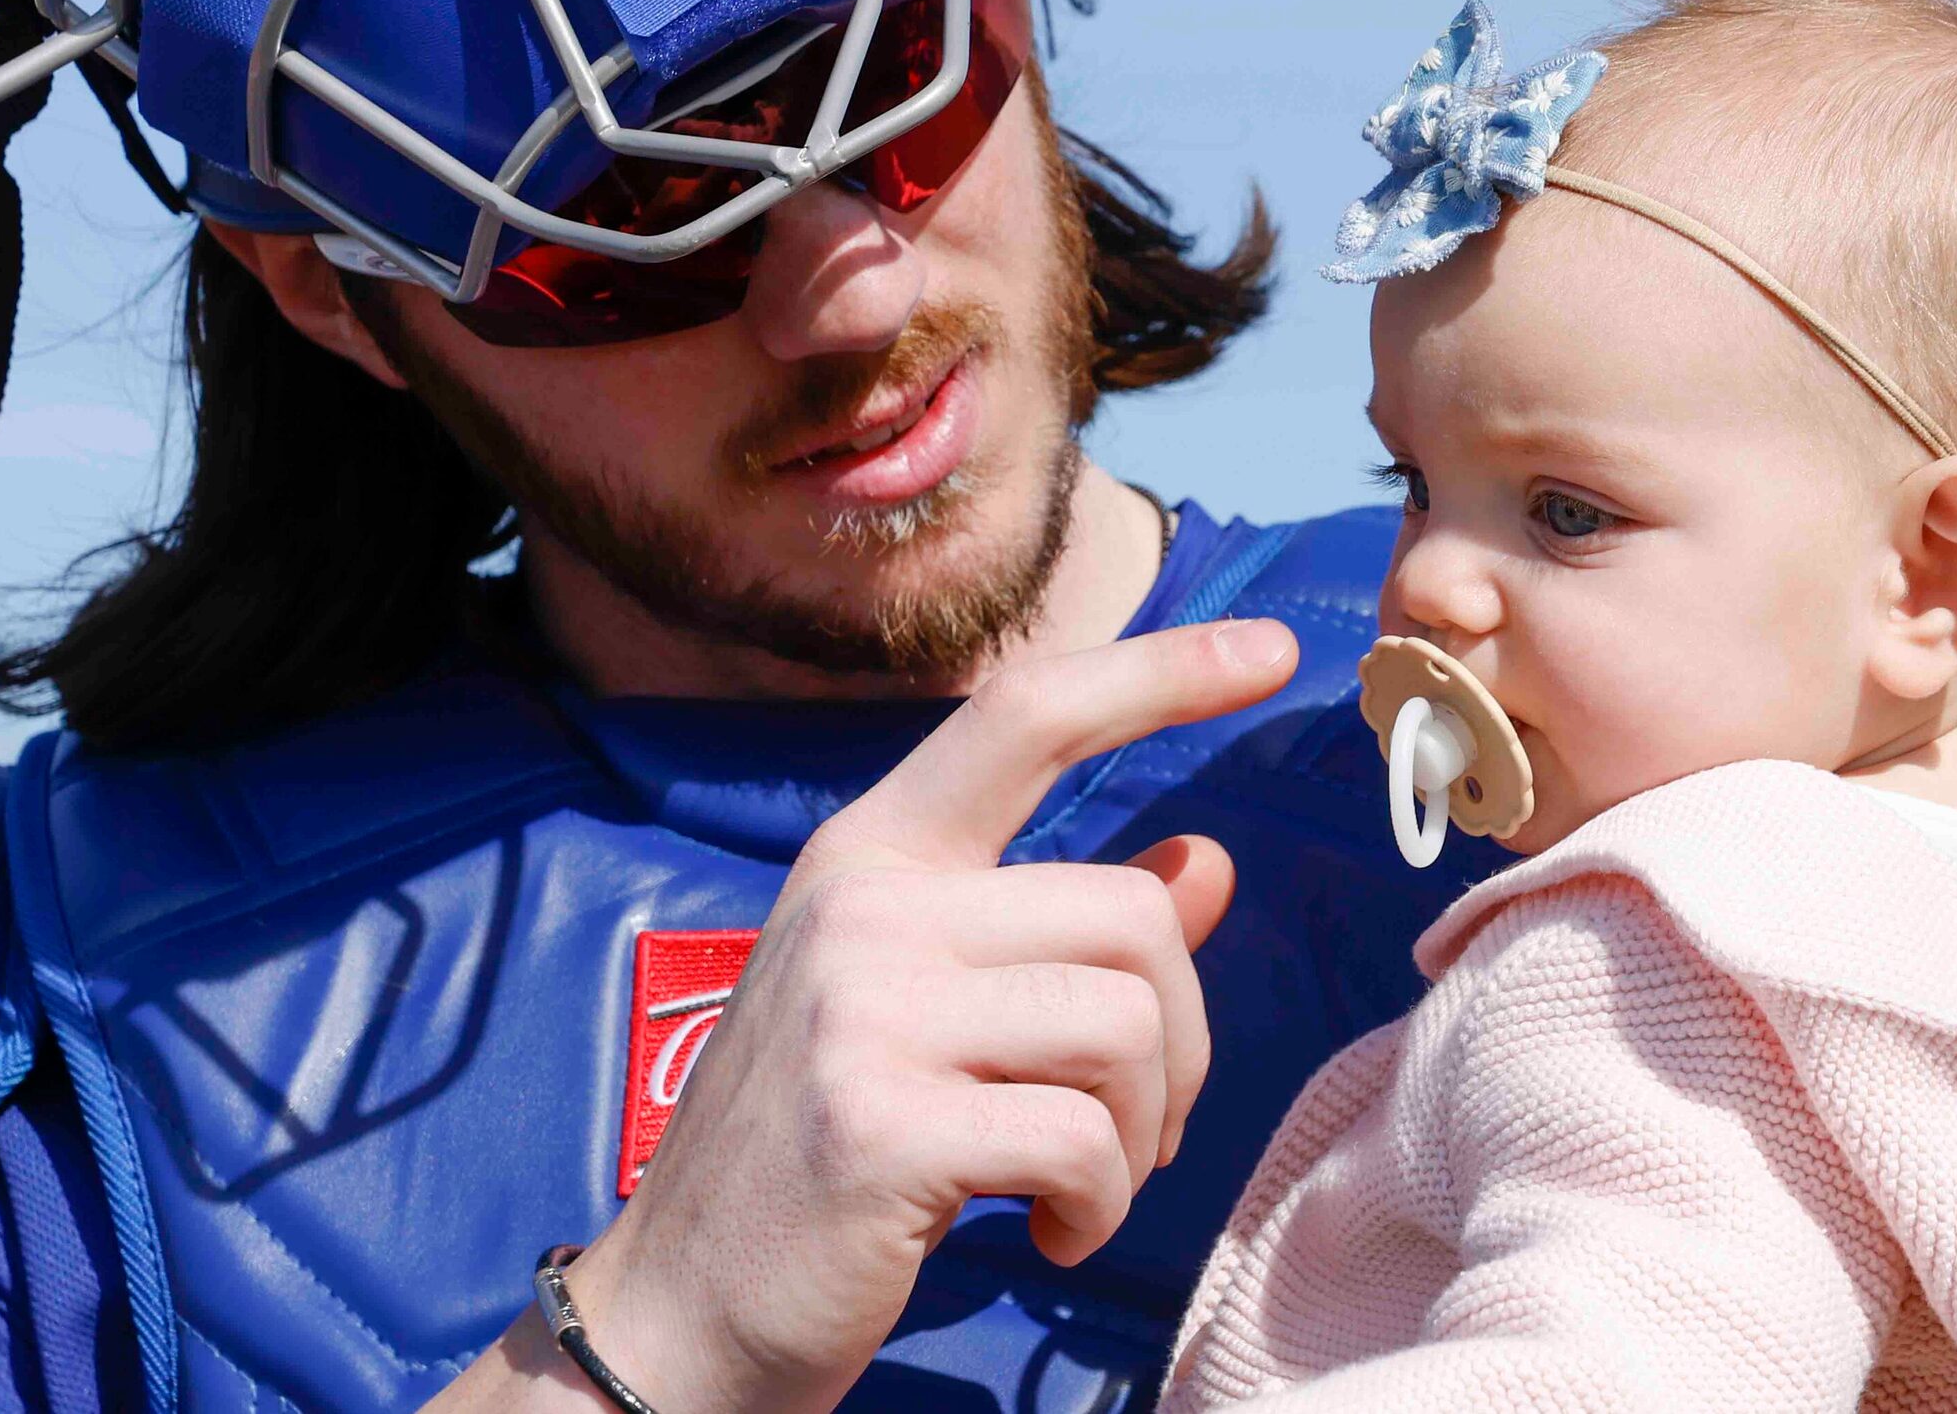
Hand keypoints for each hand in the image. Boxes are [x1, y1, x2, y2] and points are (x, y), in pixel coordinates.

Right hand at [424, 617, 1295, 1413]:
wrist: (682, 1309)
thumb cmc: (822, 1155)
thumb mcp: (931, 1011)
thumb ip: (1062, 932)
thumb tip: (1208, 860)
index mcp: (871, 856)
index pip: (1027, 717)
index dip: (1158, 672)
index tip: (1274, 648)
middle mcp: (862, 907)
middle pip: (1130, 917)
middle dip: (1177, 1046)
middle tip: (1133, 1132)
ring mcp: (862, 1011)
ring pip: (1126, 1024)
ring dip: (1139, 1134)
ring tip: (1080, 1184)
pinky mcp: (880, 1125)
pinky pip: (1085, 1139)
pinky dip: (1101, 1205)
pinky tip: (1050, 1231)